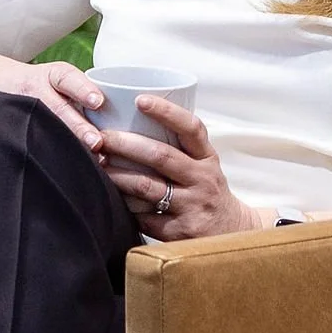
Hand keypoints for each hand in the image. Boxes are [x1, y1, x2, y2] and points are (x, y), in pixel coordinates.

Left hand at [95, 96, 261, 240]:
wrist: (232, 233)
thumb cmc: (207, 191)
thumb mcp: (204, 165)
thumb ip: (179, 147)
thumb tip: (133, 120)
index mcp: (208, 158)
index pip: (191, 128)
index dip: (166, 112)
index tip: (140, 100)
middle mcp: (203, 180)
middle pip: (161, 156)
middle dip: (125, 144)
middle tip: (101, 137)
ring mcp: (192, 207)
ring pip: (147, 187)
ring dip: (118, 175)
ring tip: (99, 165)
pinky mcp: (180, 232)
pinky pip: (144, 216)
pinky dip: (125, 206)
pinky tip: (111, 198)